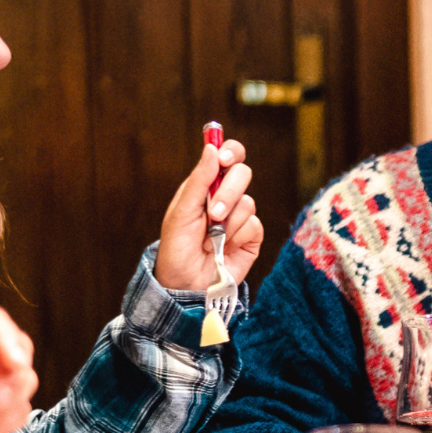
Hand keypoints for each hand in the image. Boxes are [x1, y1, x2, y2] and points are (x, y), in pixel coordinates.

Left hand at [156, 137, 264, 292]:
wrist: (186, 284)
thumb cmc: (177, 249)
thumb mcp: (181, 213)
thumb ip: (199, 180)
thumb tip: (212, 148)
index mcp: (205, 186)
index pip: (227, 157)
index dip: (230, 153)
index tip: (224, 160)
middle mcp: (225, 197)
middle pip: (243, 174)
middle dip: (228, 193)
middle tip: (213, 213)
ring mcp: (239, 216)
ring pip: (248, 202)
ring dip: (228, 223)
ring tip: (211, 240)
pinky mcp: (252, 236)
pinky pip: (254, 225)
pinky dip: (237, 237)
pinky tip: (224, 248)